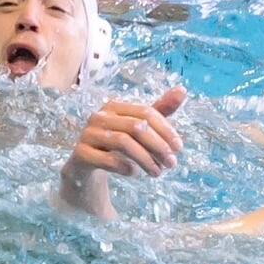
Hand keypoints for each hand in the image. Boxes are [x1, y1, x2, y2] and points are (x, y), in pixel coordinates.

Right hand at [65, 86, 186, 179]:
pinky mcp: (81, 153)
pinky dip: (126, 167)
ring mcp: (88, 134)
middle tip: (172, 164)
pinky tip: (135, 173)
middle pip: (136, 127)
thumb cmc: (116, 144)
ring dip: (145, 159)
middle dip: (158, 146)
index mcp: (114, 106)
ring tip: (157, 173)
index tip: (179, 148)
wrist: (85, 166)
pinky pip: (107, 159)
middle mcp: (99, 116)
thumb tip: (182, 90)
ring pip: (123, 142)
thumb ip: (159, 110)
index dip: (166, 130)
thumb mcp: (139, 127)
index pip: (146, 112)